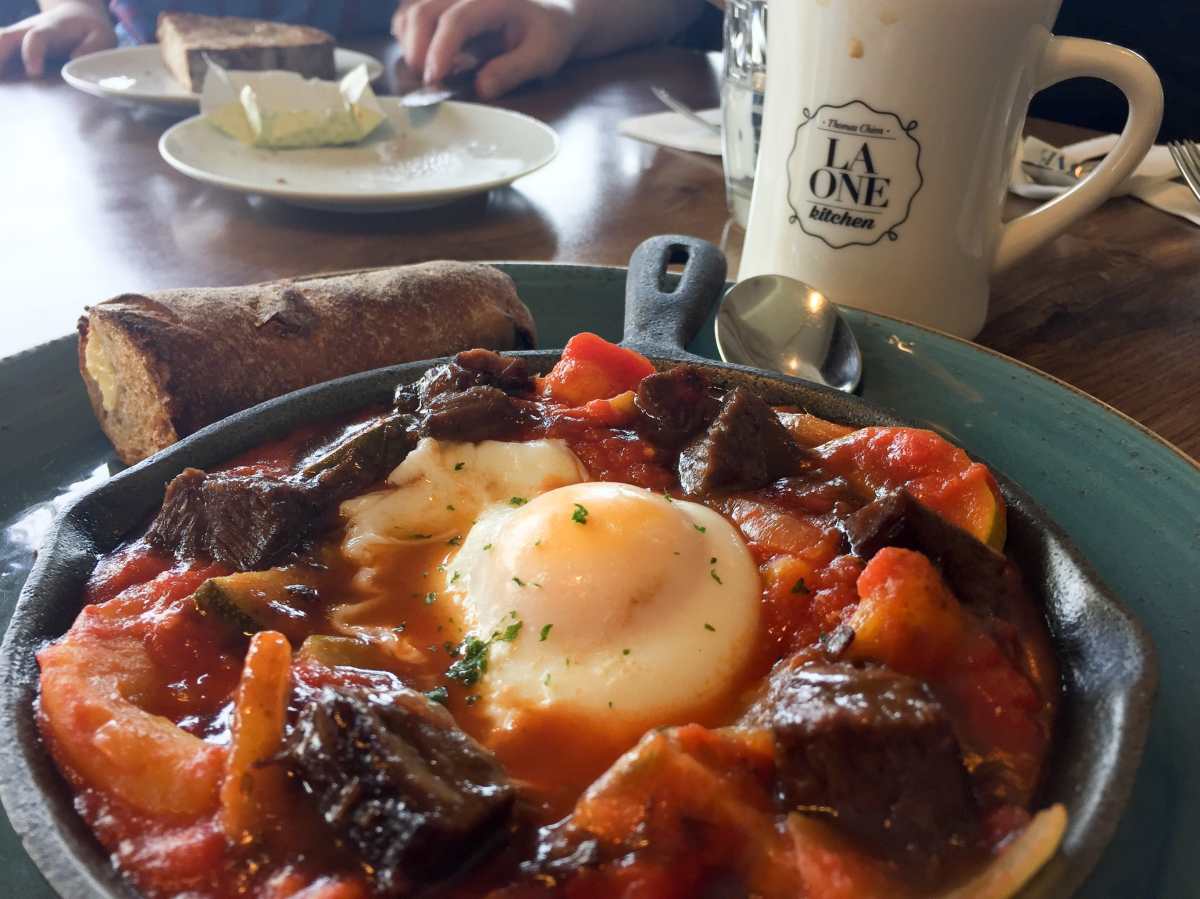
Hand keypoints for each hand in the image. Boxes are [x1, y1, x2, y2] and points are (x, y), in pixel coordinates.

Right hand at [0, 2, 115, 77]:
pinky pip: (1, 54)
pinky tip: (3, 87)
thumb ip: (93, 47)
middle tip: (1, 84)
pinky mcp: (15, 48)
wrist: (76, 14)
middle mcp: (28, 32)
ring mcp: (18, 39)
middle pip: (5, 39)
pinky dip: (1, 70)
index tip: (34, 73)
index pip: (36, 38)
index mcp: (51, 30)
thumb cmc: (90, 30)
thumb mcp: (101, 35)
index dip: (32, 54)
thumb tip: (75, 61)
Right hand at [392, 0, 580, 99]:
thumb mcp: (543, 55)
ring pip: (412, 8)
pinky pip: (412, 9)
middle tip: (425, 83)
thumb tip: (481, 88)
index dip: (441, 50)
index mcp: (494, 0)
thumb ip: (513, 70)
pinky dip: (407, 32)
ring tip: (424, 70)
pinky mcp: (445, 1)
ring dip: (409, 41)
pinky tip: (420, 54)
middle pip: (424, 9)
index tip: (434, 80)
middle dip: (417, 48)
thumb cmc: (549, 33)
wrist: (553, 10)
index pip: (458, 19)